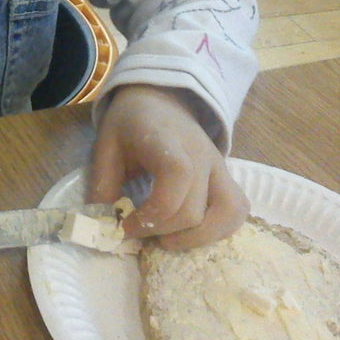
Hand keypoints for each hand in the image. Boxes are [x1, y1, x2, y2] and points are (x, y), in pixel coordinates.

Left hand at [86, 84, 247, 249]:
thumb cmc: (130, 125)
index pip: (177, 176)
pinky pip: (237, 210)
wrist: (159, 100)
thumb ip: (102, 186)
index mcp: (166, 140)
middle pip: (194, 209)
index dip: (154, 213)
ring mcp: (219, 165)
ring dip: (197, 237)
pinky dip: (219, 230)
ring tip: (168, 239)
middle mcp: (200, 153)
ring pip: (226, 213)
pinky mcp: (227, 176)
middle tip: (137, 231)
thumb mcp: (105, 147)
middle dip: (162, 231)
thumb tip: (105, 228)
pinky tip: (192, 232)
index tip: (126, 224)